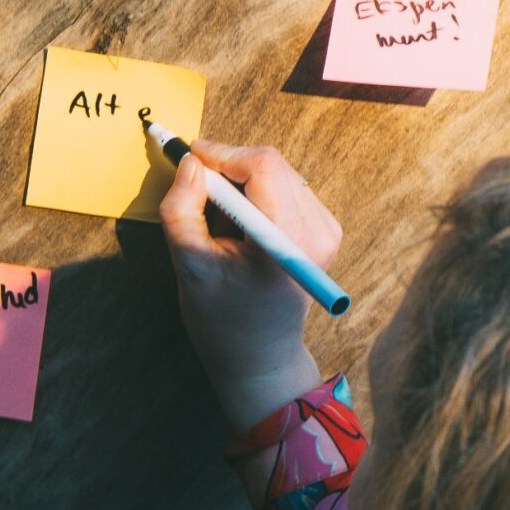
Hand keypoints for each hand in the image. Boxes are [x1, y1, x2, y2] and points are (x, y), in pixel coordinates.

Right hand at [157, 136, 342, 431]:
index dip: (221, 154)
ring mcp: (326, 231)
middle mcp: (317, 232)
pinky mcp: (326, 230)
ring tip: (221, 221)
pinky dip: (258, 194)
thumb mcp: (189, 265)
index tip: (188, 157)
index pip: (263, 166)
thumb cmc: (222, 318)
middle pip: (271, 164)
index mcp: (287, 243)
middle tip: (196, 189)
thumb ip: (182, 208)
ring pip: (278, 172)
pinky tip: (243, 228)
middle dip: (228, 168)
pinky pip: (286, 188)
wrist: (259, 356)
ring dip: (242, 183)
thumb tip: (190, 162)